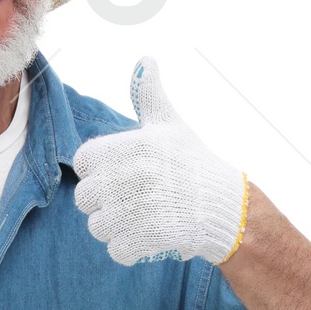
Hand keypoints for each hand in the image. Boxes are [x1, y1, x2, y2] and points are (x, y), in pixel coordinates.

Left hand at [73, 59, 247, 267]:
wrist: (227, 205)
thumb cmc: (192, 162)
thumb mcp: (170, 123)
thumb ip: (148, 95)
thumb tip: (145, 59)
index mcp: (132, 143)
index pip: (83, 161)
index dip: (98, 171)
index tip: (120, 173)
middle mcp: (133, 173)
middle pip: (84, 198)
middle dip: (104, 203)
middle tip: (132, 199)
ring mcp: (139, 207)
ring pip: (97, 227)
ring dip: (116, 228)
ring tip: (141, 217)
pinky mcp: (148, 237)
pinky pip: (116, 250)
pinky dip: (129, 248)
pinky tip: (148, 235)